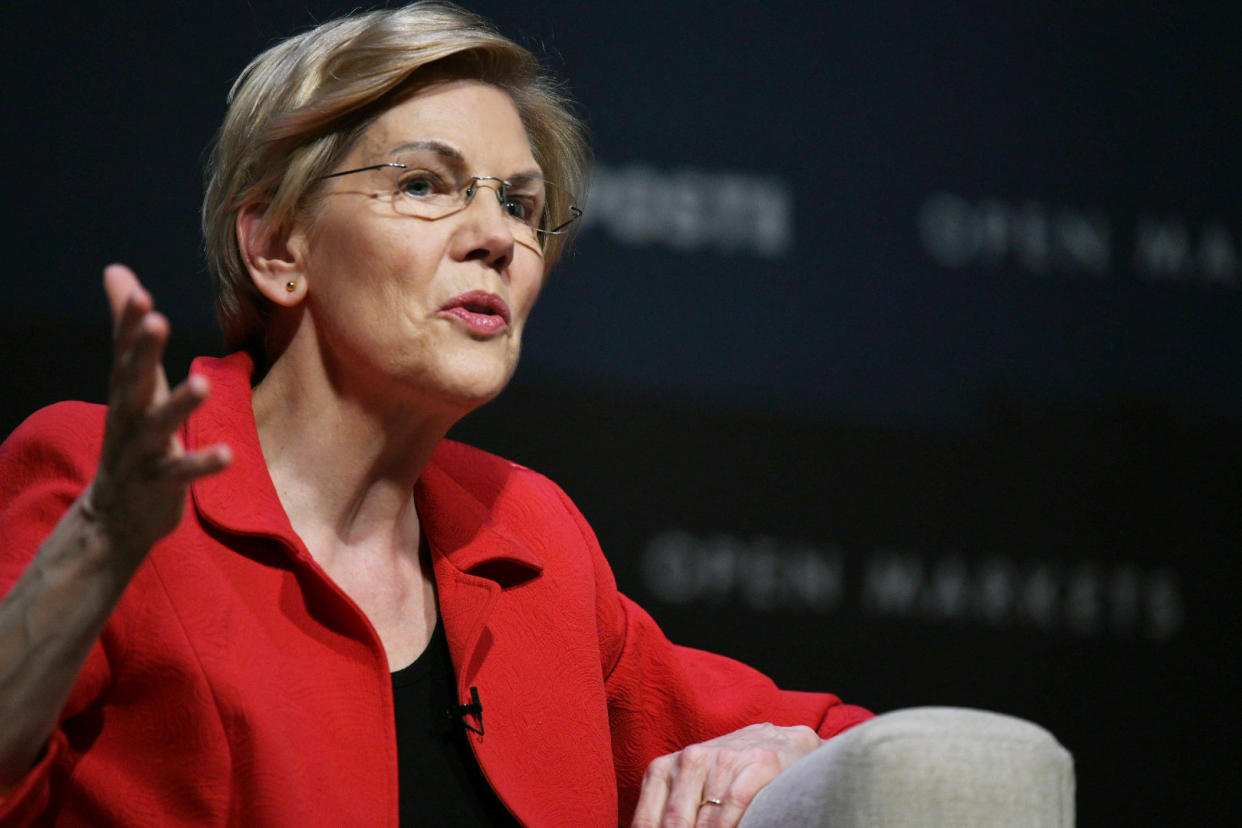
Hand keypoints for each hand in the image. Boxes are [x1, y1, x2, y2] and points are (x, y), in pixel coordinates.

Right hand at [82, 264, 230, 558]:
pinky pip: (181, 472)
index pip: (125, 352)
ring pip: (159, 425)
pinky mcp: (161, 483)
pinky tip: (227, 454)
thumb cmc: (131, 435)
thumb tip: (118, 272)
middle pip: (133, 380)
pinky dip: (202, 463)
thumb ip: (129, 331)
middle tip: (158, 319)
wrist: (114, 514)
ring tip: (203, 384)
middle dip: (144, 351)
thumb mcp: (130, 383)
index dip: (130, 323)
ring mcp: (142, 451)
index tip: (139, 292)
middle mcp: (129, 417)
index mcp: (126, 392)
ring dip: (179, 404)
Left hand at [631, 723, 822, 827]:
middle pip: (675, 820)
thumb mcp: (690, 786)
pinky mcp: (757, 763)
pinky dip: (730, 825)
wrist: (780, 741)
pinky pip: (736, 803)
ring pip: (706, 817)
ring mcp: (723, 759)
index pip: (647, 818)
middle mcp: (691, 759)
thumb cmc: (726, 771)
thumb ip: (669, 811)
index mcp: (665, 768)